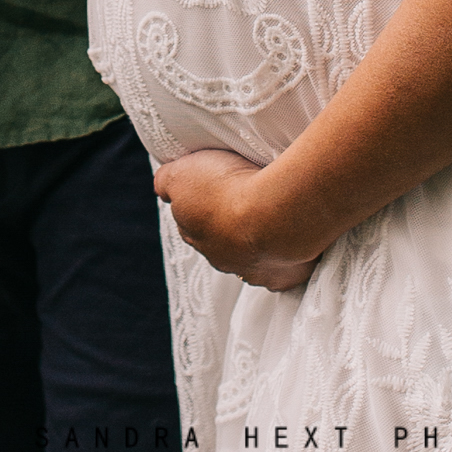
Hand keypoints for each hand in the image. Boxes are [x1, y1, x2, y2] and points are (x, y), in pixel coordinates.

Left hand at [154, 148, 321, 290]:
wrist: (273, 214)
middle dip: (228, 227)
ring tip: (271, 219)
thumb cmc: (229, 187)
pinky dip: (284, 260)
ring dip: (257, 243)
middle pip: (219, 243)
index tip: (215, 190)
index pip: (190, 223)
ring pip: (249, 259)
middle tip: (246, 202)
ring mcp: (251, 272)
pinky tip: (290, 244)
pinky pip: (280, 272)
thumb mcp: (181, 173)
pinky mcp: (281, 277)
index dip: (201, 206)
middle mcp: (219, 259)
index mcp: (194, 234)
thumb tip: (162, 188)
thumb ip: (166, 181)